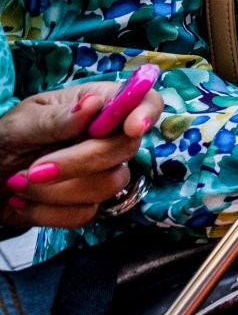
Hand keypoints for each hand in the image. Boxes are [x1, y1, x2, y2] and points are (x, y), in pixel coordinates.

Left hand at [0, 81, 161, 228]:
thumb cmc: (3, 141)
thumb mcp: (22, 123)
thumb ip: (57, 118)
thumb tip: (95, 104)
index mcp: (97, 105)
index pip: (143, 101)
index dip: (147, 112)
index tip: (132, 128)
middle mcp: (107, 137)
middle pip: (124, 149)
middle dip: (79, 162)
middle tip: (35, 169)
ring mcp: (101, 172)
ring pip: (108, 186)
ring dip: (55, 191)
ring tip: (17, 183)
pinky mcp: (87, 203)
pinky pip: (85, 214)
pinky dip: (46, 212)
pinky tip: (23, 201)